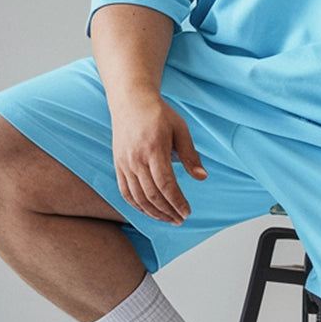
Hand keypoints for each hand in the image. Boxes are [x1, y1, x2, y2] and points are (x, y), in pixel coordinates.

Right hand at [109, 94, 206, 223]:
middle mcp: (136, 159)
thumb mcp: (180, 129)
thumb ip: (190, 155)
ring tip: (169, 219)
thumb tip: (202, 177)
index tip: (187, 212)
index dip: (177, 202)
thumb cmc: (159, 114)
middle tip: (181, 220)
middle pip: (152, 195)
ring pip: (138, 197)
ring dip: (154, 213)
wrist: (130, 101)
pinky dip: (138, 206)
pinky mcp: (118, 166)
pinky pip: (126, 192)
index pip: (166, 184)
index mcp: (154, 149)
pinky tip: (150, 212)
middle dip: (168, 212)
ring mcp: (124, 164)